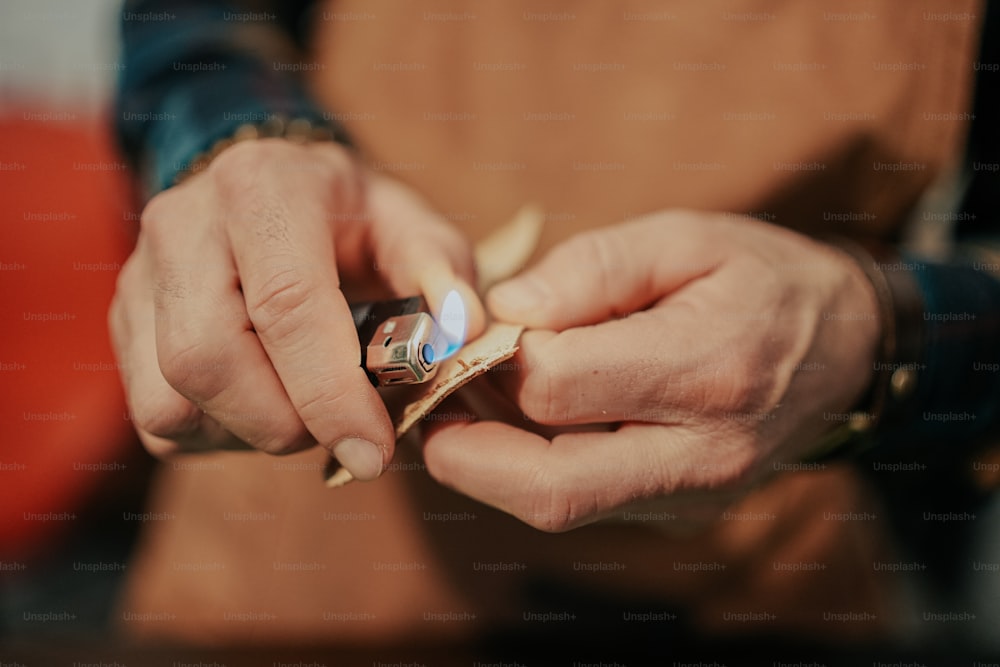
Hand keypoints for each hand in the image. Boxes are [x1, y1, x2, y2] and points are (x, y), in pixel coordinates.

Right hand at [109, 139, 483, 479]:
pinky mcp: (123, 324)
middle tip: (345, 426)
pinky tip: (266, 401)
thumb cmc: (349, 218)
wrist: (267, 190)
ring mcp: (139, 276)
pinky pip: (158, 417)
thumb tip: (463, 330)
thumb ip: (441, 270)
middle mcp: (182, 225)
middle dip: (286, 422)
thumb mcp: (409, 225)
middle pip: (207, 361)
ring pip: (172, 401)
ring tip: (305, 403)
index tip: (374, 451)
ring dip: (252, 431)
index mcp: (261, 187)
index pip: (284, 304)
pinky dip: (220, 433)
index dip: (329, 392)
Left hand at [421, 211, 879, 530]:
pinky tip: (520, 422)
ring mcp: (692, 493)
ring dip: (489, 466)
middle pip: (548, 486)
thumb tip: (504, 310)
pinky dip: (531, 468)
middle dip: (465, 451)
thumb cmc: (763, 278)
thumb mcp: (685, 237)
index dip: (496, 358)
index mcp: (707, 369)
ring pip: (558, 505)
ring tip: (465, 407)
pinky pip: (584, 502)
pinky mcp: (681, 508)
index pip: (557, 387)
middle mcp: (702, 452)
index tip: (482, 328)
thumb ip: (591, 269)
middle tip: (428, 407)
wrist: (847, 346)